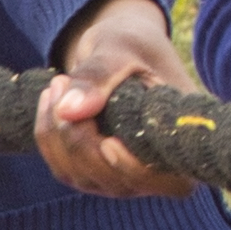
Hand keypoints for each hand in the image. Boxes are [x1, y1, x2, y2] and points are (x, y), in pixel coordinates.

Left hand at [37, 0, 198, 201]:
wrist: (119, 52)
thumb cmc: (132, 46)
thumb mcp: (119, 48)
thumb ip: (98, 76)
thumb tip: (69, 111)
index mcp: (183, 141)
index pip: (171, 182)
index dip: (136, 171)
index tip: (109, 143)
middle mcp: (157, 170)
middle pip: (113, 180)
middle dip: (78, 138)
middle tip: (64, 82)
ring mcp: (122, 176)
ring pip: (81, 176)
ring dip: (56, 133)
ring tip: (59, 82)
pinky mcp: (92, 173)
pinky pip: (62, 168)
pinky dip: (47, 136)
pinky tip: (50, 99)